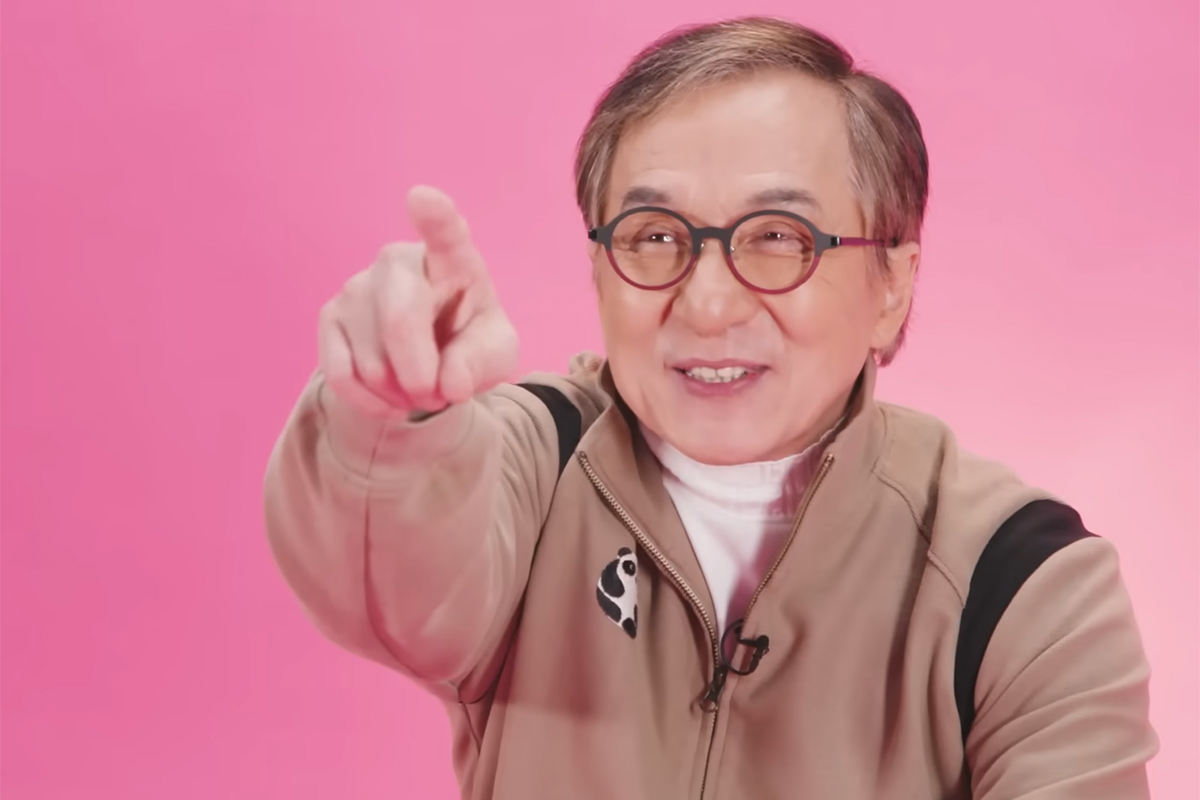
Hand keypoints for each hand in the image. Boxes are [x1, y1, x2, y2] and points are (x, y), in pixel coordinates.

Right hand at [318, 186, 519, 416]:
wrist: (430, 361)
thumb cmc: (468, 343)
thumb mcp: (494, 355)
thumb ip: (480, 363)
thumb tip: (450, 383)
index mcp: (451, 258)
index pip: (445, 232)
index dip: (435, 216)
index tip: (423, 198)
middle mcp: (397, 261)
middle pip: (400, 319)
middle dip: (420, 374)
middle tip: (438, 394)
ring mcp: (357, 287)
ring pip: (373, 362)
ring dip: (401, 394)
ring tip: (419, 390)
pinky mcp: (330, 317)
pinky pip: (341, 374)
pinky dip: (370, 402)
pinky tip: (390, 402)